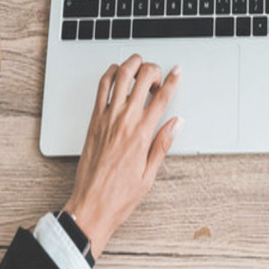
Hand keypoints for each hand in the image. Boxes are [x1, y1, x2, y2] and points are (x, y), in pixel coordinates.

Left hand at [63, 55, 182, 258]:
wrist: (91, 204)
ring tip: (140, 67)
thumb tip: (176, 123)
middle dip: (154, 69)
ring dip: (132, 64)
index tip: (177, 71)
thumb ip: (162, 144)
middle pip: (142, 78)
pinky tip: (117, 75)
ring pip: (120, 76)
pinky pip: (101, 87)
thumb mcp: (149, 174)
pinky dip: (110, 74)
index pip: (162, 97)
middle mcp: (124, 121)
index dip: (173, 79)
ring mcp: (107, 117)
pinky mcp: (93, 119)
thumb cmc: (118, 195)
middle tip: (159, 75)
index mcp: (141, 134)